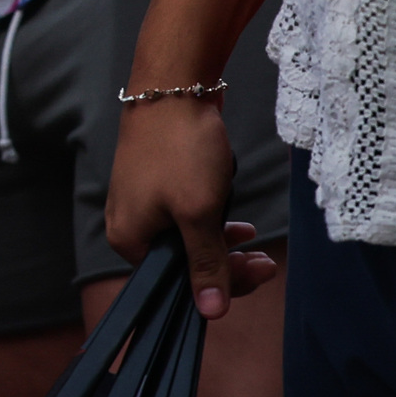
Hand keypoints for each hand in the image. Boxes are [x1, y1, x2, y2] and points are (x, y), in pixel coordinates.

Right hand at [100, 92, 281, 324]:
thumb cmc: (180, 147)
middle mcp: (131, 223)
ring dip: (223, 241)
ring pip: (190, 237)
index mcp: (130, 239)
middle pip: (184, 262)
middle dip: (227, 263)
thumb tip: (210, 312)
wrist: (174, 83)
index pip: (177, 283)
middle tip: (265, 261)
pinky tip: (233, 214)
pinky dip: (213, 218)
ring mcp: (144, 200)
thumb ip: (206, 263)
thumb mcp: (199, 212)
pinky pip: (188, 213)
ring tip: (254, 237)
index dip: (220, 284)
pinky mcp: (158, 179)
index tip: (257, 272)